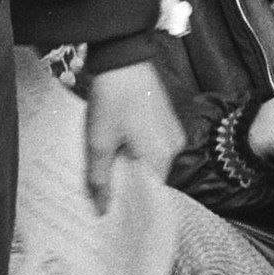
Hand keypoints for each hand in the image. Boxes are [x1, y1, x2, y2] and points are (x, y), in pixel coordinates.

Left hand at [82, 61, 183, 212]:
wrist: (124, 58)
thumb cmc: (112, 99)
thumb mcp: (99, 143)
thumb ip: (100, 180)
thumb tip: (102, 211)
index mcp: (162, 156)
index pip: (151, 195)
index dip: (131, 205)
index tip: (112, 216)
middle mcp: (174, 147)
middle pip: (150, 179)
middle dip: (127, 186)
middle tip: (102, 195)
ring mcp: (173, 132)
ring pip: (150, 163)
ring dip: (130, 168)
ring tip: (106, 170)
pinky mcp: (167, 121)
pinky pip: (152, 147)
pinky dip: (136, 152)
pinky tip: (117, 149)